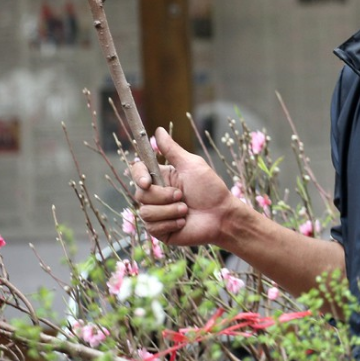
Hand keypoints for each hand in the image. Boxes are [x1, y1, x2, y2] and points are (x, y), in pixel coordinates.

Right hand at [130, 127, 235, 246]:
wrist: (222, 215)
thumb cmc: (210, 188)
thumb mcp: (191, 165)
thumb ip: (172, 150)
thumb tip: (158, 130)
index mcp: (161, 177)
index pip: (137, 171)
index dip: (138, 176)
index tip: (146, 182)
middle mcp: (156, 195)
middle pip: (140, 194)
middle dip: (163, 196)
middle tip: (182, 196)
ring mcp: (157, 214)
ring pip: (145, 212)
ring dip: (169, 211)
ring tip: (186, 210)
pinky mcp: (160, 231)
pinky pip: (153, 227)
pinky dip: (171, 223)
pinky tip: (184, 222)